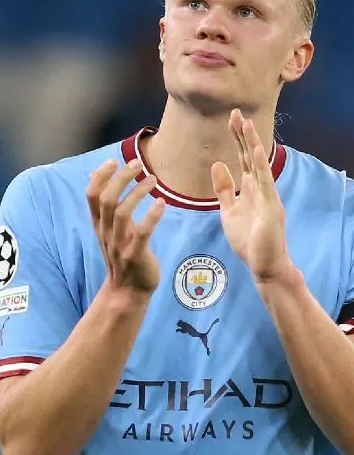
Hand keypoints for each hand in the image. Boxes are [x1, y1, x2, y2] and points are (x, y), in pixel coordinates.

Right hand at [87, 158, 164, 293]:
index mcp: (100, 226)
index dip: (100, 176)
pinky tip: (161, 204)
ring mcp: (119, 246)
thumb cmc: (123, 257)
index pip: (92, 196)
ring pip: (121, 213)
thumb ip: (107, 207)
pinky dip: (151, 216)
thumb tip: (95, 178)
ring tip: (153, 180)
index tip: (113, 161)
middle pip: (107, 199)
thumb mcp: (111, 231)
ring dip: (137, 192)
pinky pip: (141, 233)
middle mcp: (107, 234)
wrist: (127, 293)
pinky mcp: (135, 256)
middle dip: (121, 178)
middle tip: (138, 164)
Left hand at [211, 110, 293, 284]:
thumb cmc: (249, 242)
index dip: (237, 139)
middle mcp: (262, 189)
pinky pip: (265, 184)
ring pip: (259, 165)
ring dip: (252, 144)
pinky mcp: (271, 209)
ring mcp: (268, 197)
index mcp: (251, 189)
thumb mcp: (229, 212)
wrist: (265, 265)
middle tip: (235, 112)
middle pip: (250, 156)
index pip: (243, 158)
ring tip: (246, 123)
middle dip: (243, 135)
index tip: (231, 118)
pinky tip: (254, 151)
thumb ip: (224, 189)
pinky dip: (260, 167)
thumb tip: (217, 164)